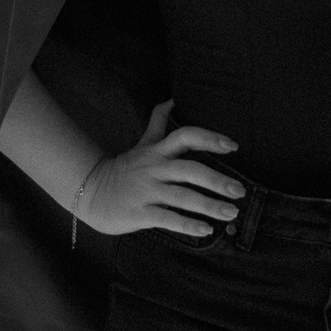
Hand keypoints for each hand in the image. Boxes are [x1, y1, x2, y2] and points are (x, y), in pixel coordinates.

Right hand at [77, 99, 245, 238]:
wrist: (89, 192)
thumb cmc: (123, 169)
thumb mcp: (142, 144)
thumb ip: (158, 124)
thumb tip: (171, 99)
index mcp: (157, 152)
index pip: (186, 137)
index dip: (210, 138)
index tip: (233, 146)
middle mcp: (154, 169)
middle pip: (189, 170)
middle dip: (217, 180)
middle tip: (240, 191)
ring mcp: (146, 191)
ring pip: (182, 197)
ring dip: (209, 205)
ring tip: (231, 212)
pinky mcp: (139, 213)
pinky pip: (167, 219)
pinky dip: (188, 224)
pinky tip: (206, 230)